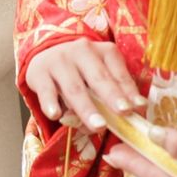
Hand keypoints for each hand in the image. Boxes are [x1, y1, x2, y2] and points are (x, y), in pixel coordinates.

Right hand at [24, 40, 145, 131]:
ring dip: (87, 107)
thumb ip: (114, 91)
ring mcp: (60, 61)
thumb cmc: (81, 70)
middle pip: (98, 77)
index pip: (117, 71)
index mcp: (102, 51)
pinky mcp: (39, 72)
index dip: (128, 89)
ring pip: (74, 87)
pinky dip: (50, 102)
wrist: (46, 53)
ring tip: (98, 126)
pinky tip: (56, 115)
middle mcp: (82, 51)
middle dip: (111, 96)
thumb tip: (134, 110)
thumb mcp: (99, 73)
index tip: (137, 107)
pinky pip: (46, 89)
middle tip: (122, 113)